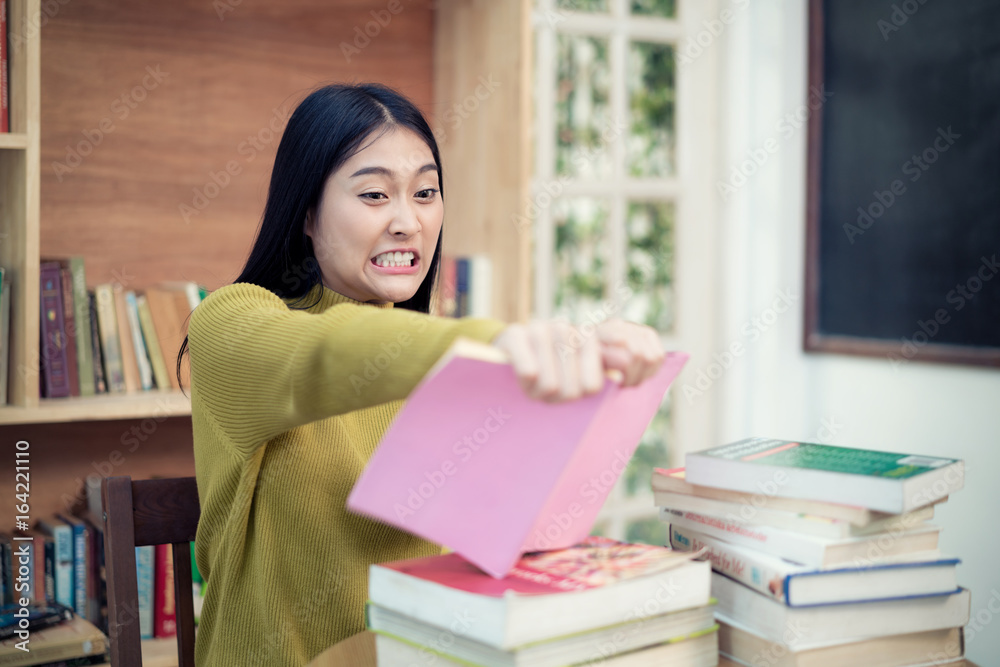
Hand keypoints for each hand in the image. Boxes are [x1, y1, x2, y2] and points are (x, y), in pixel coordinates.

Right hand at [491, 319, 663, 401]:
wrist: (504, 353)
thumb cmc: (547, 368)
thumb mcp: (577, 370)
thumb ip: (605, 365)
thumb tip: (628, 364)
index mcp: (588, 338)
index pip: (597, 382)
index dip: (581, 395)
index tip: (573, 392)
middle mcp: (568, 330)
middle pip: (577, 390)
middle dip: (559, 399)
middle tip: (548, 391)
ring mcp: (542, 329)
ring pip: (552, 385)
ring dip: (538, 394)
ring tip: (533, 385)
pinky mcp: (516, 335)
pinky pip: (530, 372)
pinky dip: (525, 383)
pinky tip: (519, 377)